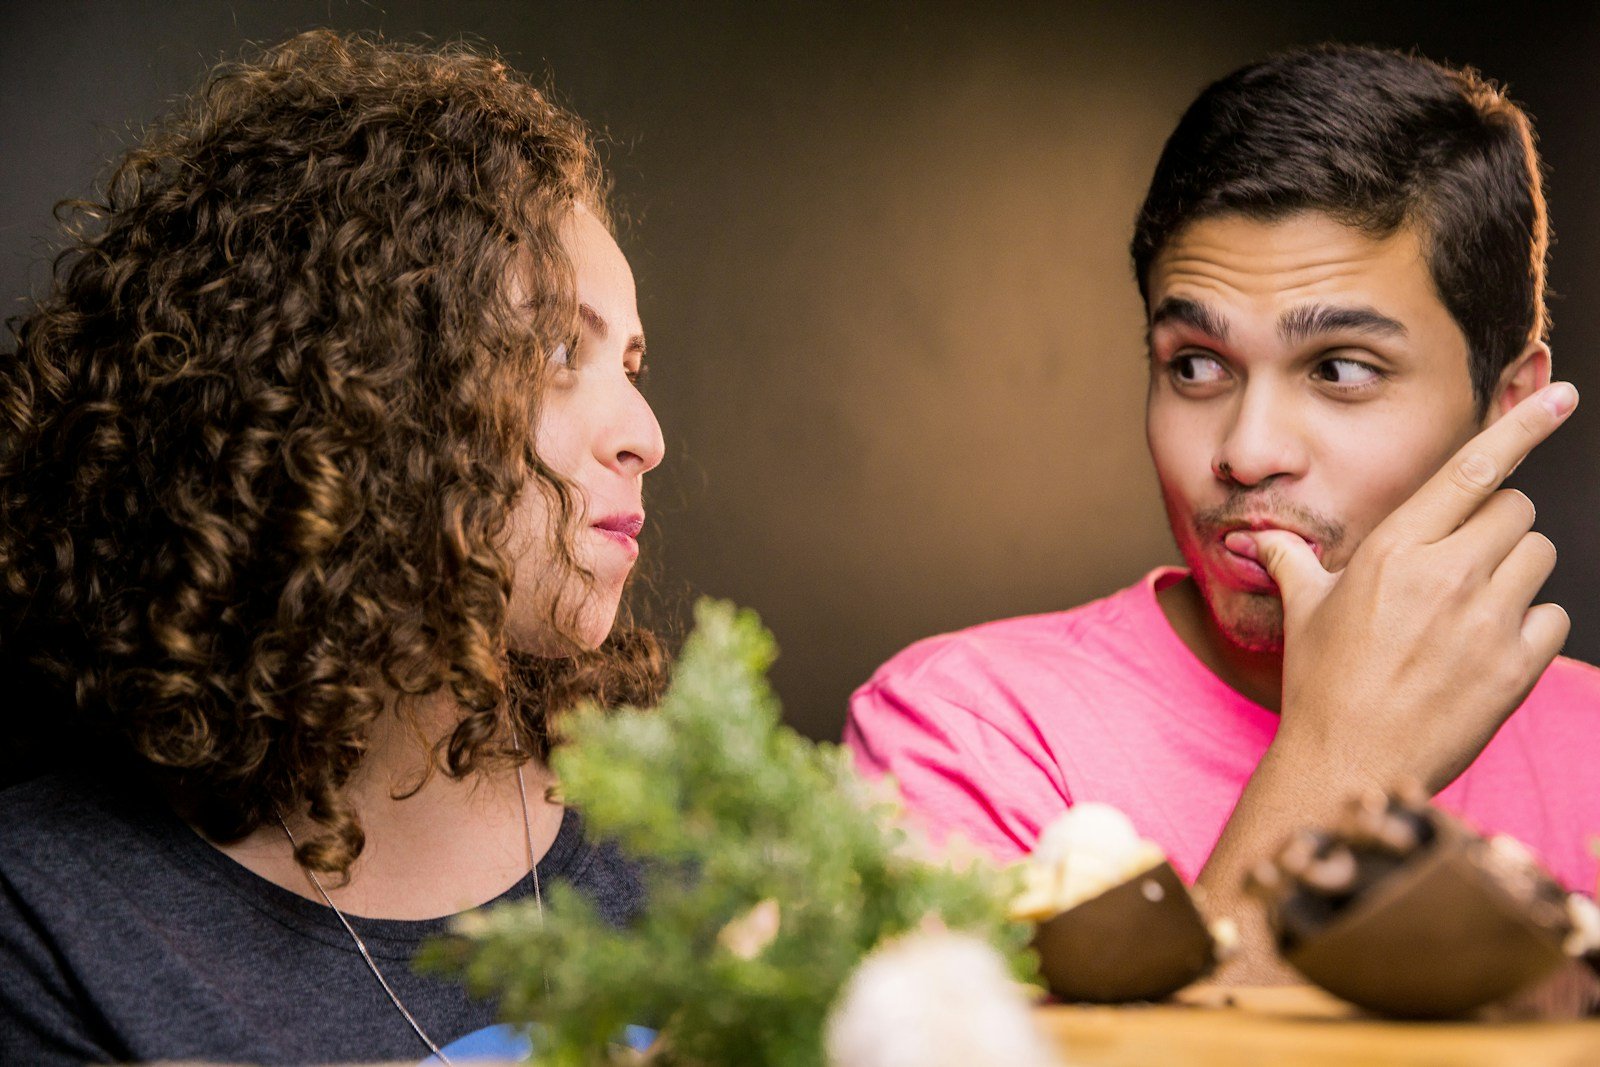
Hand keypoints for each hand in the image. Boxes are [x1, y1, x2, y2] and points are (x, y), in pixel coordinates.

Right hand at [1238, 382, 1577, 793]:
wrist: (1347, 763)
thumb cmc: (1321, 683)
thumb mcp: (1303, 610)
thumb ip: (1292, 560)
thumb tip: (1258, 538)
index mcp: (1394, 550)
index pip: (1471, 469)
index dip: (1521, 426)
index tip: (1560, 396)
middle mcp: (1447, 575)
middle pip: (1516, 509)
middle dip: (1496, 526)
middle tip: (1461, 563)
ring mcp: (1487, 621)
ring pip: (1539, 556)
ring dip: (1515, 571)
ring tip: (1472, 608)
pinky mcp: (1516, 666)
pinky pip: (1553, 616)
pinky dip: (1530, 626)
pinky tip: (1488, 648)